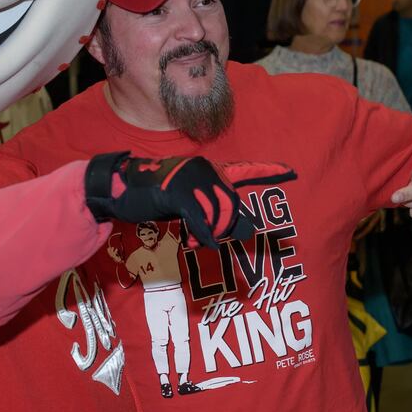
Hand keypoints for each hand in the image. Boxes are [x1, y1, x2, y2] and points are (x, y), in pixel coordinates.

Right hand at [86, 152, 296, 249]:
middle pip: (233, 207)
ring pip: (220, 217)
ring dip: (210, 234)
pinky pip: (202, 223)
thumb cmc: (152, 197)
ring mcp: (193, 179)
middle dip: (224, 229)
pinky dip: (202, 236)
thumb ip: (213, 212)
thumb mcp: (187, 203)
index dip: (268, 171)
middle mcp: (205, 169)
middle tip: (204, 239)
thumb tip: (245, 231)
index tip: (292, 171)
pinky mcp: (180, 192)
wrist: (118, 188)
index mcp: (208, 169)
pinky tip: (197, 242)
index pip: (244, 169)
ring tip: (195, 240)